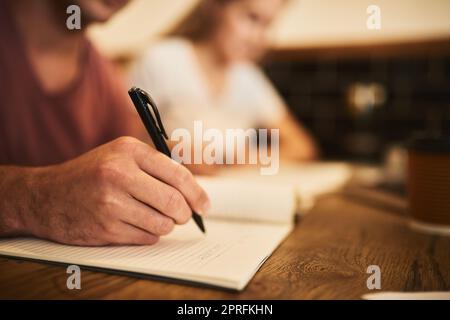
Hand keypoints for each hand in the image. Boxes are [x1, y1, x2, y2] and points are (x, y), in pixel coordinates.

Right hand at [4, 137, 209, 245]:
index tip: (205, 205)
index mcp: (128, 151)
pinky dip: (148, 235)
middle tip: (183, 216)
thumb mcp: (120, 156)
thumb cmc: (91, 175)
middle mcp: (119, 174)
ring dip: (165, 225)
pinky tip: (134, 225)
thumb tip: (193, 191)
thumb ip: (155, 167)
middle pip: (173, 202)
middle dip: (184, 214)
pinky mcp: (105, 227)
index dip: (197, 193)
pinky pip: (146, 237)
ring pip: (162, 223)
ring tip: (152, 218)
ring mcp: (110, 202)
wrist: (46, 196)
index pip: (177, 174)